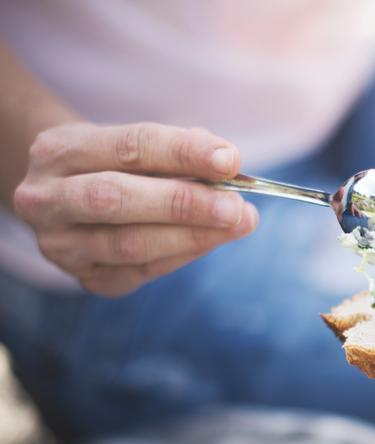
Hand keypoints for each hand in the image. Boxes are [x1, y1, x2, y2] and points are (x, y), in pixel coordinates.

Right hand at [13, 122, 257, 295]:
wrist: (66, 196)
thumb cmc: (115, 165)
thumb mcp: (134, 145)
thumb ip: (178, 151)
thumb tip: (228, 165)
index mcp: (59, 150)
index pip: (128, 147)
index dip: (183, 152)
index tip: (230, 160)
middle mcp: (46, 198)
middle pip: (117, 199)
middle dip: (184, 203)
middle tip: (236, 206)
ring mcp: (60, 244)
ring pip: (129, 244)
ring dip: (192, 235)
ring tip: (238, 224)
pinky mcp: (84, 277)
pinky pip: (141, 271)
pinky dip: (182, 255)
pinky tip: (211, 241)